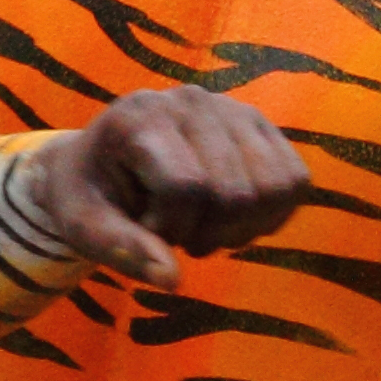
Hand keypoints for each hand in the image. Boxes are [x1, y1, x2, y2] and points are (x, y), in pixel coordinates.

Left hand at [32, 86, 305, 283]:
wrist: (104, 164)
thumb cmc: (91, 196)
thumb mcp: (84, 226)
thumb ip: (121, 250)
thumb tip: (172, 280)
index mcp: (139, 116)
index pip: (186, 186)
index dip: (171, 228)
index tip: (146, 229)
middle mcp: (190, 100)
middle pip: (235, 192)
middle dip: (206, 233)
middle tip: (176, 233)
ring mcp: (232, 107)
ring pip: (273, 188)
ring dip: (242, 227)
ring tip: (203, 223)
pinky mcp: (260, 125)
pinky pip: (296, 180)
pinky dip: (272, 214)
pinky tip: (233, 216)